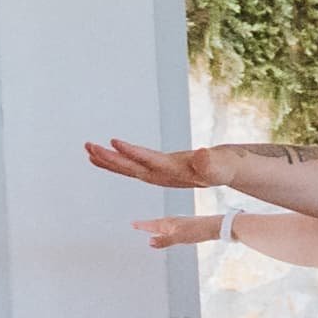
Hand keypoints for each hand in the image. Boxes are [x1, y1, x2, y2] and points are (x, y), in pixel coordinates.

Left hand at [83, 136, 217, 191]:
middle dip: (111, 159)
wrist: (230, 173)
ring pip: (129, 169)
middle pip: (133, 169)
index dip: (134, 153)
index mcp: (179, 172)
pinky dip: (115, 160)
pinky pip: (132, 166)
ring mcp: (160, 174)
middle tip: (90, 147)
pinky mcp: (158, 169)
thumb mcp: (225, 165)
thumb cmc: (229, 168)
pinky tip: (101, 155)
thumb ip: (214, 164)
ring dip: (108, 160)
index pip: (153, 163)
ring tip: (88, 148)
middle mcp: (165, 175)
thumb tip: (203, 155)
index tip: (115, 142)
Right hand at [134, 211, 234, 251]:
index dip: (141, 225)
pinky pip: (171, 228)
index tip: (132, 224)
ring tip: (150, 229)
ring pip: (164, 225)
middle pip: (156, 224)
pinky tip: (170, 233)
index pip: (151, 224)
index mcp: (168, 223)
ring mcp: (180, 224)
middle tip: (137, 225)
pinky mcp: (187, 227)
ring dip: (156, 227)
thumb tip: (149, 242)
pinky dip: (166, 230)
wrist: (216, 227)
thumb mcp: (179, 237)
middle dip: (146, 225)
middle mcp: (173, 221)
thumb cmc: (198, 230)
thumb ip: (164, 241)